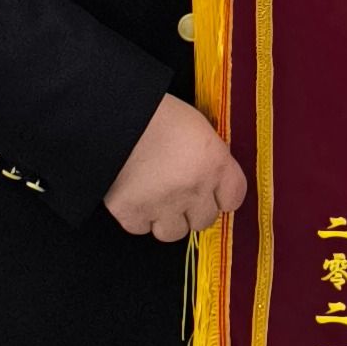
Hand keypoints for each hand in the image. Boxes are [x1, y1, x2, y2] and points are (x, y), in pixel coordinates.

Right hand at [105, 92, 248, 240]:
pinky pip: (141, 228)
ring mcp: (163, 205)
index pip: (234, 198)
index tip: (212, 190)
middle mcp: (193, 189)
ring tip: (157, 198)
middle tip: (180, 192)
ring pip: (174, 232)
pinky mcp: (131, 213)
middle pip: (205, 220)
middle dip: (194, 209)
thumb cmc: (157, 113)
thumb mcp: (197, 126)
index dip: (222, 195)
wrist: (112, 117)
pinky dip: (138, 217)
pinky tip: (135, 196)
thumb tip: (214, 177)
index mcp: (214, 162)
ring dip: (167, 219)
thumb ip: (210, 156)